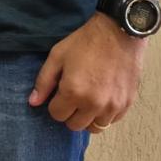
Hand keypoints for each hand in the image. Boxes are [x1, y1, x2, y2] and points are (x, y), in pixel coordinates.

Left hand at [29, 14, 146, 132]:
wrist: (118, 34)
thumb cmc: (84, 43)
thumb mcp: (57, 56)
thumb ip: (43, 81)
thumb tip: (33, 102)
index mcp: (74, 92)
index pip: (57, 115)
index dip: (54, 104)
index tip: (59, 93)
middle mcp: (94, 104)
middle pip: (75, 125)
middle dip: (69, 113)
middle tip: (72, 96)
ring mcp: (113, 106)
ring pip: (94, 127)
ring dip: (87, 117)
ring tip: (87, 98)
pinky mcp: (127, 104)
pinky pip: (111, 121)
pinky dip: (104, 115)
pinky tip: (101, 98)